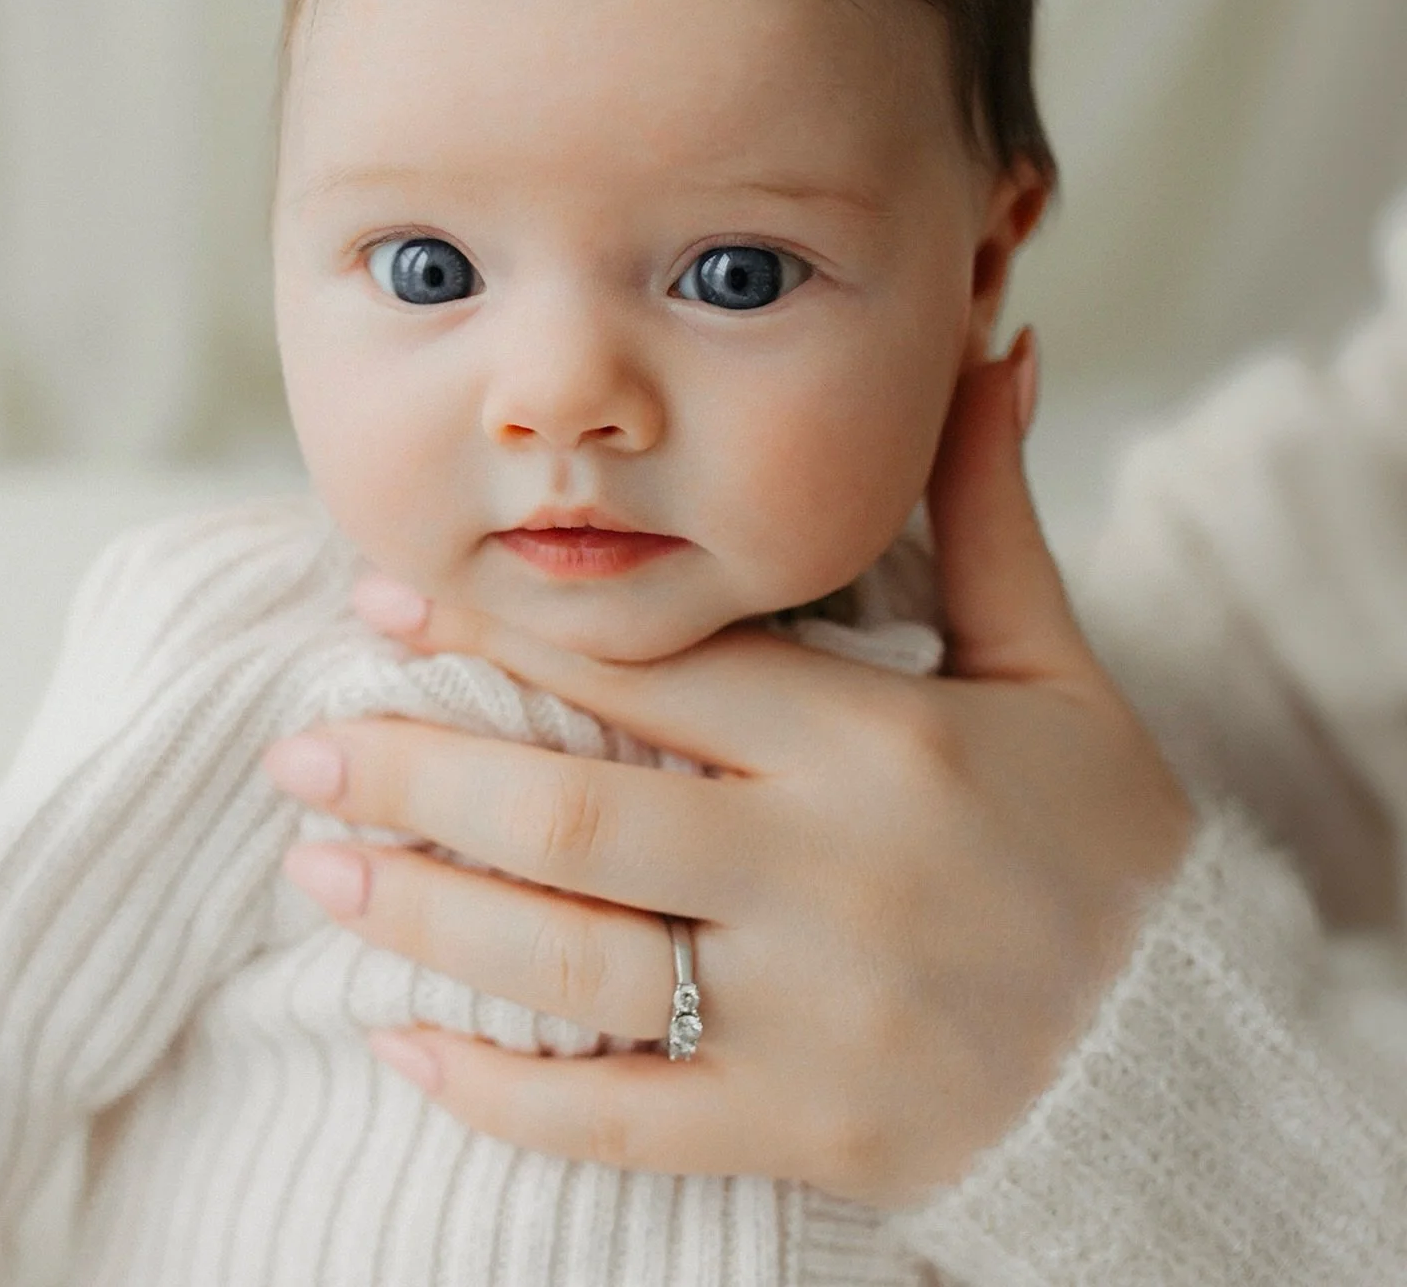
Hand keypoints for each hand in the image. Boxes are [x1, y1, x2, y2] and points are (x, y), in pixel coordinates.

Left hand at [261, 332, 1197, 1207]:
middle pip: (582, 811)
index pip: (661, 665)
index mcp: (883, 743)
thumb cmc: (1101, 841)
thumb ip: (989, 513)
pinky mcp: (807, 1130)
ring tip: (318, 860)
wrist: (1178, 1050)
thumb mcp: (1054, 668)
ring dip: (427, 912)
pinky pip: (624, 1118)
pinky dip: (503, 1089)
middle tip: (297, 738)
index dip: (510, 625)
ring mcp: (815, 1015)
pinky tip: (407, 1044)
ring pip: (578, 960)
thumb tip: (996, 347)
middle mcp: (834, 873)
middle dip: (421, 768)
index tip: (389, 596)